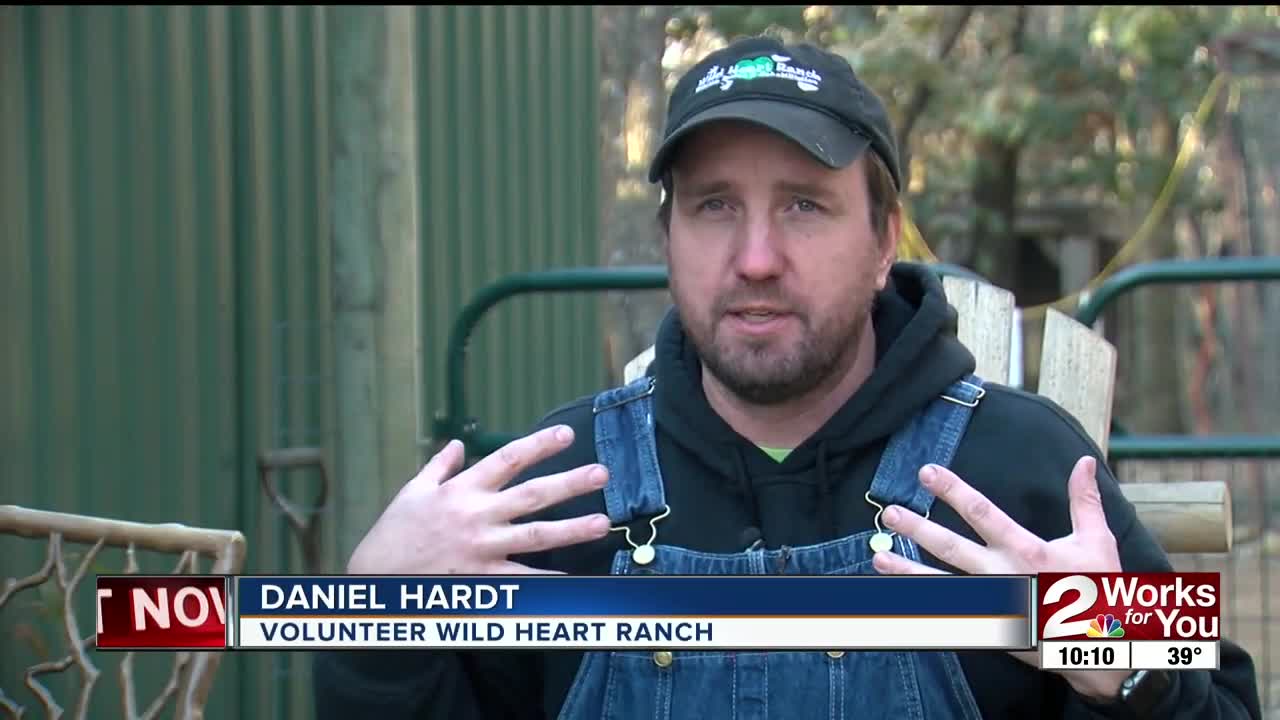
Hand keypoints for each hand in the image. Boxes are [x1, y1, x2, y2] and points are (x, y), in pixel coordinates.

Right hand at [346, 425, 610, 575]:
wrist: (376, 579)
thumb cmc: (394, 533)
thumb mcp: (412, 491)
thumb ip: (439, 467)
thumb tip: (457, 444)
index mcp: (461, 490)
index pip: (507, 459)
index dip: (538, 445)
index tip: (566, 434)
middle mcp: (477, 516)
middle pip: (532, 495)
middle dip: (569, 483)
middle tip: (602, 473)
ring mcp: (482, 549)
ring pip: (535, 536)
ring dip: (572, 530)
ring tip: (603, 524)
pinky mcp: (482, 579)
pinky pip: (521, 578)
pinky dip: (547, 579)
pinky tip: (573, 576)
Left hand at [870, 456, 1129, 701]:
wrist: (1099, 649)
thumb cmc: (1099, 591)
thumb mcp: (1097, 542)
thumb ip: (1084, 501)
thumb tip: (1084, 461)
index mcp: (1027, 550)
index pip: (982, 512)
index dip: (952, 490)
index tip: (927, 472)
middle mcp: (1003, 576)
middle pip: (951, 548)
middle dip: (918, 529)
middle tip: (890, 512)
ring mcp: (993, 605)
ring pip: (941, 586)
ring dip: (907, 571)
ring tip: (878, 557)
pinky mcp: (988, 627)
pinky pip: (947, 615)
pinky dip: (921, 607)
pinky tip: (896, 598)